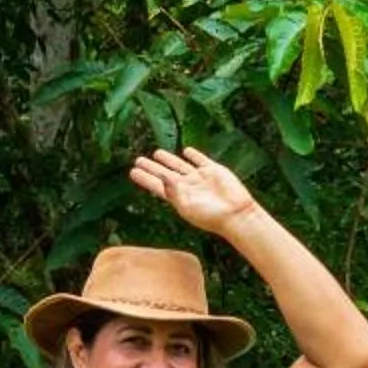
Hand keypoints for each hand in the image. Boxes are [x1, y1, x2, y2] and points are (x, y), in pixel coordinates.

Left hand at [128, 147, 259, 234]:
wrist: (235, 214)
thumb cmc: (210, 216)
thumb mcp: (187, 206)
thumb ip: (173, 191)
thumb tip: (162, 176)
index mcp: (178, 197)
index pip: (157, 185)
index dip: (145, 178)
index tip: (133, 171)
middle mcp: (187, 187)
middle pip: (165, 173)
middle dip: (152, 167)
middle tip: (139, 160)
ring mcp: (200, 178)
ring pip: (180, 165)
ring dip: (168, 159)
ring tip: (157, 153)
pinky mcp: (213, 171)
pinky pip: (200, 160)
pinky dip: (193, 155)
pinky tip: (186, 151)